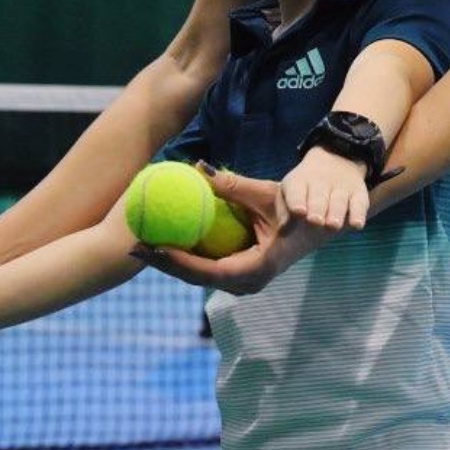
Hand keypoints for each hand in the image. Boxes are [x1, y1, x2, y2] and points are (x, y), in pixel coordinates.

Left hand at [131, 165, 334, 294]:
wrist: (314, 227)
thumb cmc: (294, 209)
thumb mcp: (265, 194)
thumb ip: (233, 185)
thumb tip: (200, 167)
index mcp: (255, 269)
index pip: (209, 271)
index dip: (180, 261)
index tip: (155, 247)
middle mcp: (246, 283)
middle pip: (196, 278)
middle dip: (164, 264)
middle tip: (135, 246)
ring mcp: (241, 282)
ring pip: (198, 277)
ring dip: (169, 263)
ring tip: (140, 247)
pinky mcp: (236, 275)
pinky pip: (205, 269)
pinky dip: (183, 259)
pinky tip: (161, 245)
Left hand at [283, 146, 371, 229]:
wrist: (334, 159)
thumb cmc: (305, 188)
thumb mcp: (289, 192)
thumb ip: (285, 213)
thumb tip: (283, 232)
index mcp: (298, 182)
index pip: (296, 191)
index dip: (297, 201)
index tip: (298, 211)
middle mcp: (320, 182)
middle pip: (318, 197)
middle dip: (317, 209)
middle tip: (315, 221)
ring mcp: (341, 187)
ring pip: (339, 201)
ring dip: (336, 213)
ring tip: (332, 225)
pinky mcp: (359, 193)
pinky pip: (360, 203)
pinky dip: (359, 214)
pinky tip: (356, 225)